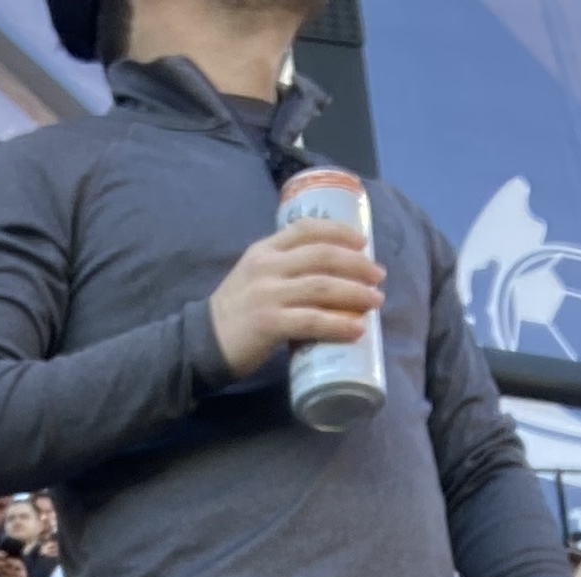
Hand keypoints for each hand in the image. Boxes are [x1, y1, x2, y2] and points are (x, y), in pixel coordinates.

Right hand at [207, 220, 384, 378]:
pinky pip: (312, 321)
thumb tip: (328, 272)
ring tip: (376, 301)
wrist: (202, 343)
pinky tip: (356, 329)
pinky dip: (338, 324)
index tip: (363, 243)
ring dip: (355, 293)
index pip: (306, 229)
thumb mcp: (253, 276)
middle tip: (379, 275)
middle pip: (322, 256)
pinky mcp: (269, 324)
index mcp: (264, 250)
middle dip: (356, 264)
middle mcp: (267, 267)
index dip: (339, 233)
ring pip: (322, 287)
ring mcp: (267, 295)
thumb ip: (282, 268)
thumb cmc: (235, 312)